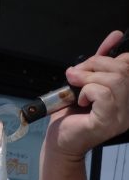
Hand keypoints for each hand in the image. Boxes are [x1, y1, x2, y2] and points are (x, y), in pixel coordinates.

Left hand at [46, 30, 128, 158]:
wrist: (58, 142)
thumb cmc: (69, 117)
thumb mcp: (84, 83)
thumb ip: (98, 63)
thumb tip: (114, 37)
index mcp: (125, 97)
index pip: (128, 65)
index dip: (108, 57)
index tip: (88, 63)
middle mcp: (127, 108)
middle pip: (122, 70)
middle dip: (94, 65)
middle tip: (75, 75)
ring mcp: (120, 117)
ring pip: (114, 80)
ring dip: (88, 78)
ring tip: (75, 87)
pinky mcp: (107, 122)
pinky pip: (104, 94)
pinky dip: (88, 91)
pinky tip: (80, 100)